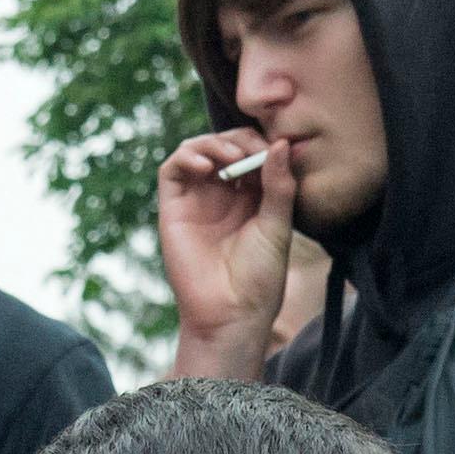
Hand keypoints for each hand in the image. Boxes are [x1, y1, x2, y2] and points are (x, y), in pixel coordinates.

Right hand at [153, 131, 294, 379]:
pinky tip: (207, 167)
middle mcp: (222, 195)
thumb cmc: (259, 277)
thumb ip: (279, 185)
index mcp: (251, 198)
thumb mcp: (278, 226)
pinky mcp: (173, 208)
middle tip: (253, 151)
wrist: (232, 314)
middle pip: (224, 145)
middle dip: (239, 140)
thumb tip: (282, 143)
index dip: (260, 143)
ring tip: (232, 159)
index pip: (251, 153)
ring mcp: (196, 200)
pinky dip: (187, 157)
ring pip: (196, 150)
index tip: (275, 149)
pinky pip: (172, 170)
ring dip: (213, 144)